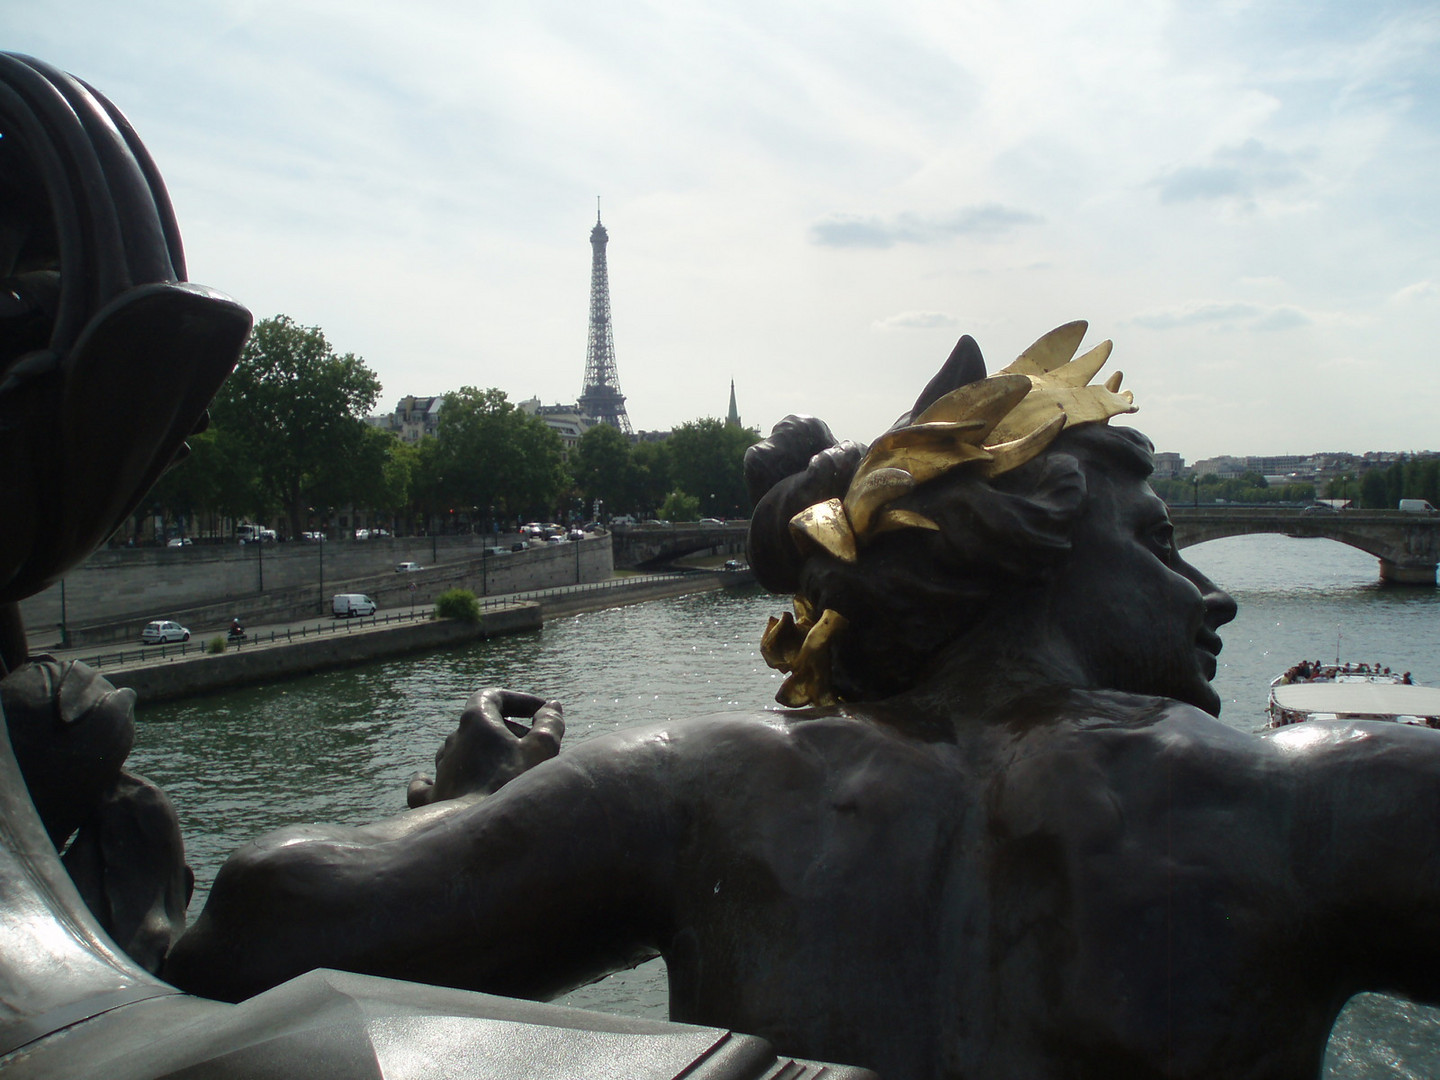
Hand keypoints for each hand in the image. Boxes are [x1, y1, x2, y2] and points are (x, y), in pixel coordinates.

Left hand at [406, 689, 562, 807]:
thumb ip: (549, 723)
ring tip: (507, 773)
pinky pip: (427, 784)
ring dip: (484, 756)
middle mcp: (453, 741)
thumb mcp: (541, 749)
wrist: (479, 832)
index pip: (492, 697)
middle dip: (509, 731)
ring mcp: (441, 769)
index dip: (517, 700)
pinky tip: (433, 782)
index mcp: (476, 721)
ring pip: (461, 752)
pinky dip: (434, 780)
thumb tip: (552, 707)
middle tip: (535, 748)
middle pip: (480, 726)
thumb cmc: (512, 785)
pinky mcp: (432, 797)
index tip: (538, 711)